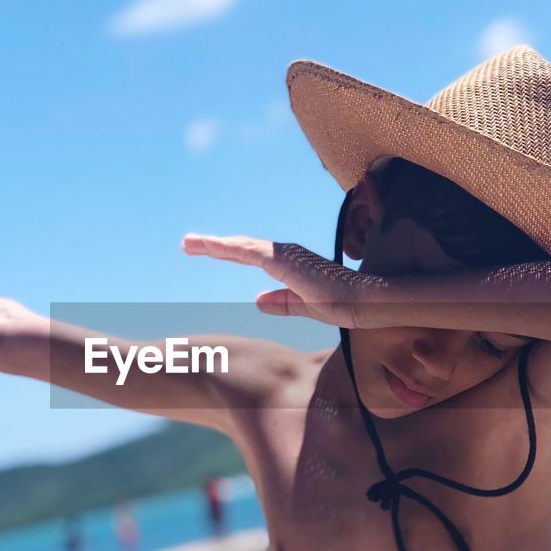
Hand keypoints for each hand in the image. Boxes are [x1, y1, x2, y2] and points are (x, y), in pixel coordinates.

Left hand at [182, 234, 379, 327]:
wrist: (361, 301)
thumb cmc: (342, 304)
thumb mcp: (305, 306)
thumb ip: (283, 303)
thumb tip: (258, 301)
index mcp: (289, 265)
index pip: (252, 257)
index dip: (229, 253)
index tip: (209, 251)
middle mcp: (284, 255)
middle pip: (241, 249)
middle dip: (215, 246)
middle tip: (189, 244)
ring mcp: (282, 255)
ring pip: (239, 247)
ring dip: (213, 244)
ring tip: (188, 243)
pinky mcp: (281, 260)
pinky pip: (246, 251)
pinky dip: (225, 247)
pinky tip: (207, 247)